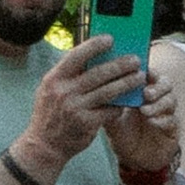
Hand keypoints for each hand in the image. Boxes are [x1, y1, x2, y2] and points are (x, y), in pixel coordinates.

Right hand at [20, 34, 147, 173]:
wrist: (44, 146)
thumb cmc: (51, 114)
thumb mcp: (51, 90)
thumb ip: (68, 75)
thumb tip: (93, 56)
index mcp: (54, 79)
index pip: (76, 56)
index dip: (94, 46)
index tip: (110, 39)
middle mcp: (64, 92)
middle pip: (98, 73)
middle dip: (120, 65)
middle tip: (136, 59)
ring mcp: (75, 108)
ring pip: (108, 92)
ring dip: (127, 83)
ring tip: (140, 77)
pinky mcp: (86, 124)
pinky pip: (109, 111)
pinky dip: (120, 105)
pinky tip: (130, 100)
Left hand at [106, 72, 182, 184]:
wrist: (134, 161)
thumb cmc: (123, 135)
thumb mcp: (112, 118)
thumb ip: (109, 104)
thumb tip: (99, 87)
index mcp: (144, 93)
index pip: (151, 75)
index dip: (148, 71)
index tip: (140, 72)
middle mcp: (158, 100)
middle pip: (166, 84)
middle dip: (157, 87)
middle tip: (146, 93)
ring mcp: (167, 114)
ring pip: (171, 101)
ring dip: (158, 103)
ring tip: (144, 110)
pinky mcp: (172, 130)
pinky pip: (172, 121)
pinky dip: (162, 120)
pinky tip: (152, 122)